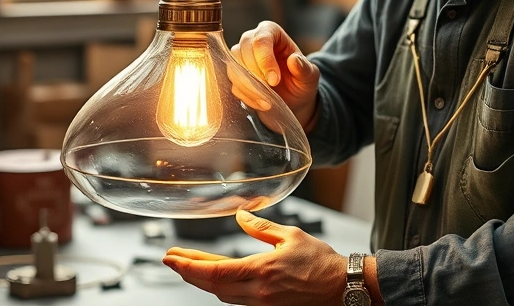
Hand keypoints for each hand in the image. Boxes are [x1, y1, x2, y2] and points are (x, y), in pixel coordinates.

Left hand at [163, 210, 345, 305]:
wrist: (342, 288)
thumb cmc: (322, 262)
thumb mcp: (291, 236)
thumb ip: (261, 228)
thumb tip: (240, 217)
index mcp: (262, 270)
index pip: (214, 270)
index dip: (188, 265)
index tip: (171, 257)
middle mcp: (259, 292)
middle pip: (211, 285)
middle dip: (188, 272)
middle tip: (172, 259)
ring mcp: (262, 304)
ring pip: (221, 294)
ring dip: (202, 281)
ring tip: (188, 266)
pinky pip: (236, 299)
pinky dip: (220, 287)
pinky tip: (215, 278)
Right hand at [230, 21, 319, 127]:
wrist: (293, 99)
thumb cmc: (301, 82)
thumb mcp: (309, 77)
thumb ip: (304, 68)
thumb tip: (294, 60)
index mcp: (272, 33)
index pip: (261, 39)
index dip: (265, 60)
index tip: (274, 80)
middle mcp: (253, 40)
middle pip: (242, 50)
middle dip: (255, 74)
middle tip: (271, 91)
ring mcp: (242, 57)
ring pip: (234, 66)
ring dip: (249, 87)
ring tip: (268, 101)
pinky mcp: (236, 74)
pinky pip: (233, 83)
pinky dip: (247, 96)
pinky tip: (262, 104)